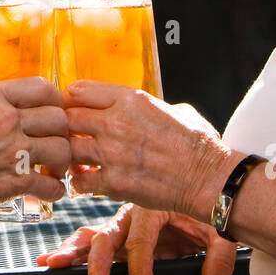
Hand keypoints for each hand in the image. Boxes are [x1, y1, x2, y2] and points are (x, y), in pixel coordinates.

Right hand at [0, 77, 69, 222]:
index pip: (42, 86)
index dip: (54, 101)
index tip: (50, 115)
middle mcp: (4, 117)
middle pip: (59, 117)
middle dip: (60, 132)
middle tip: (53, 144)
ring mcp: (12, 148)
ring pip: (62, 148)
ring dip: (61, 161)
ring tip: (52, 168)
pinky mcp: (15, 179)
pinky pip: (52, 184)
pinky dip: (55, 190)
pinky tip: (48, 191)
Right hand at [35, 203, 237, 274]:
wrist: (208, 186)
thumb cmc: (209, 206)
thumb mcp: (219, 230)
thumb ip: (217, 258)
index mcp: (153, 207)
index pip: (141, 241)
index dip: (141, 268)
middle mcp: (133, 213)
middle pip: (109, 235)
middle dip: (97, 261)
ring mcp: (124, 223)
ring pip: (94, 236)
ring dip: (73, 250)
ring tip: (54, 263)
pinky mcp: (120, 233)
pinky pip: (93, 239)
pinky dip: (73, 248)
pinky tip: (53, 258)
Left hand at [63, 81, 232, 219]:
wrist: (210, 178)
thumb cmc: (197, 144)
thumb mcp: (173, 108)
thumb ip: (145, 105)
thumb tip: (135, 106)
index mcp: (130, 99)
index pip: (78, 91)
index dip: (70, 101)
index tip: (72, 111)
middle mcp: (116, 122)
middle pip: (66, 118)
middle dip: (65, 129)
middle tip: (70, 137)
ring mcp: (113, 153)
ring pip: (68, 149)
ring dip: (69, 156)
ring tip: (77, 161)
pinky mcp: (114, 183)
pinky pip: (79, 181)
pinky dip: (79, 183)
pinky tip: (88, 182)